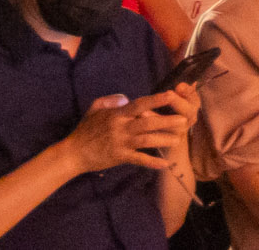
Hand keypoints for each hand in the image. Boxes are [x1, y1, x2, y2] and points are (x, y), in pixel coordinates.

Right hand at [63, 92, 188, 176]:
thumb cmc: (85, 130)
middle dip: (167, 121)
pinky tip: (165, 164)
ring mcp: (121, 143)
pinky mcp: (119, 157)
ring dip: (163, 140)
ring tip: (178, 140)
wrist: (73, 153)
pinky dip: (152, 162)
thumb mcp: (95, 108)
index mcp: (117, 115)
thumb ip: (111, 100)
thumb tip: (127, 98)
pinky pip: (138, 159)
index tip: (171, 95)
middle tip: (184, 120)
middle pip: (147, 123)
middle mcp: (121, 128)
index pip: (139, 104)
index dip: (155, 100)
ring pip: (146, 140)